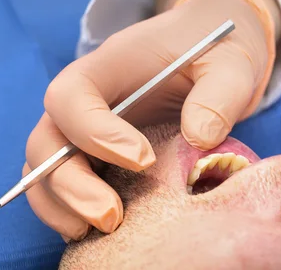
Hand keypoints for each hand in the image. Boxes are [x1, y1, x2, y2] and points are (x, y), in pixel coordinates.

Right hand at [25, 0, 280, 240]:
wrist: (216, 50)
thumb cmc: (218, 50)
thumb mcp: (231, 63)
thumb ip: (219, 94)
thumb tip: (199, 139)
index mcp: (111, 64)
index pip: (72, 94)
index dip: (93, 131)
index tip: (142, 159)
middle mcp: (90, 98)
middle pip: (48, 140)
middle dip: (70, 183)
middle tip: (111, 216)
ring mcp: (92, 126)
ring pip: (49, 167)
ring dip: (64, 203)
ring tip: (103, 230)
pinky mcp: (103, 152)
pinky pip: (71, 180)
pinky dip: (74, 208)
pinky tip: (104, 230)